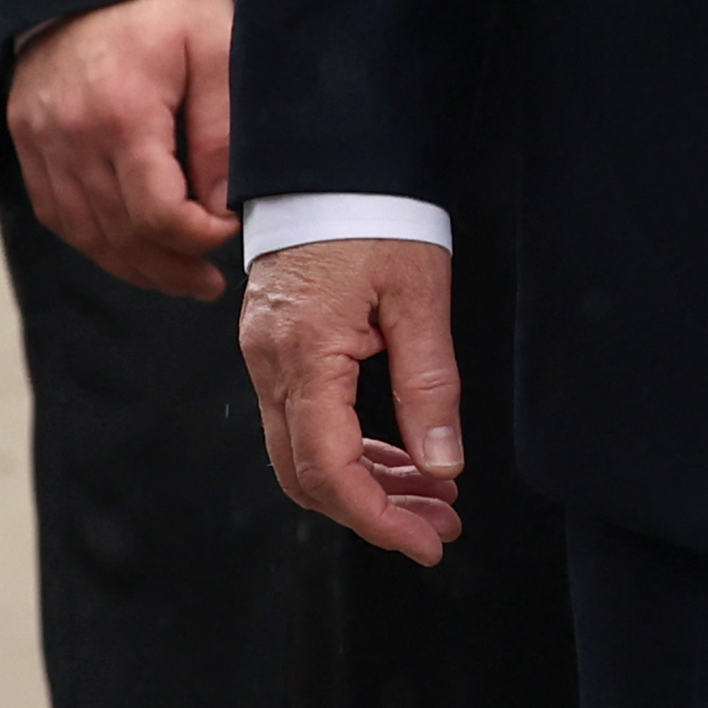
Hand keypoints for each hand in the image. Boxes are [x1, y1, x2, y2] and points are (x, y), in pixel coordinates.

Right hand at [6, 0, 237, 298]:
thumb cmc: (167, 6)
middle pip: (118, 233)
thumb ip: (221, 134)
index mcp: (121, 113)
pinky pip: (58, 212)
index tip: (231, 231)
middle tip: (209, 282)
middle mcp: (69, 135)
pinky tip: (131, 247)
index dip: (197, 238)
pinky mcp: (27, 140)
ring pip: (84, 233)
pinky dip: (95, 240)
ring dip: (132, 265)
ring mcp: (40, 140)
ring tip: (179, 277)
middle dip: (170, 267)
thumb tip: (223, 209)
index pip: (155, 212)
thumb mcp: (216, 51)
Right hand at [242, 234, 469, 562]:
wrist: (330, 163)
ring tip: (434, 499)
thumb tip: (442, 465)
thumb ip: (429, 385)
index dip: (377, 518)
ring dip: (367, 485)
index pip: (329, 469)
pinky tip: (401, 458)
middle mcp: (270, 366)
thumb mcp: (420, 296)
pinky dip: (351, 450)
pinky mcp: (275, 349)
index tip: (424, 544)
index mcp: (303, 356)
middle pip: (308, 475)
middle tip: (440, 528)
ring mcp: (265, 359)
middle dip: (375, 512)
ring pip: (305, 454)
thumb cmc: (377, 216)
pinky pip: (305, 422)